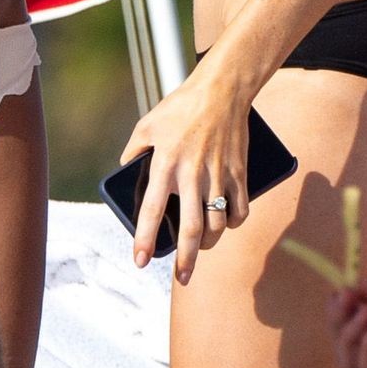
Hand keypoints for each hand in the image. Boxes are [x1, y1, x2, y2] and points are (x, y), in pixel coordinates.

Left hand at [120, 68, 251, 281]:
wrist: (223, 89)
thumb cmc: (181, 106)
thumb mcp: (147, 125)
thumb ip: (133, 151)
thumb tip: (125, 171)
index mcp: (166, 164)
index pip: (153, 210)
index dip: (145, 239)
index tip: (140, 261)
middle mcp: (192, 174)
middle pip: (191, 228)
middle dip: (186, 260)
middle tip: (182, 277)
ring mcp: (219, 175)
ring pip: (218, 224)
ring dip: (209, 244)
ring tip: (201, 250)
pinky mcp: (240, 172)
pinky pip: (240, 209)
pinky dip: (234, 223)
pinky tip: (227, 226)